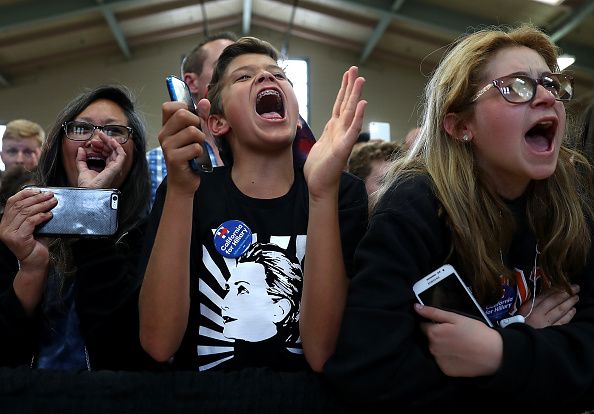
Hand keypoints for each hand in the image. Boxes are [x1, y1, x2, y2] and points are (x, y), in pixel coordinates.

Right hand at [0, 188, 54, 269]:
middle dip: (37, 198)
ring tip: (53, 202)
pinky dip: (41, 216)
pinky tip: (50, 215)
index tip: (38, 190)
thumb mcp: (33, 227)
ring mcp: (9, 233)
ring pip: (26, 212)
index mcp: (5, 222)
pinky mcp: (18, 238)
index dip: (25, 194)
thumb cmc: (36, 244)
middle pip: (20, 205)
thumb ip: (32, 214)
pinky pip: (31, 222)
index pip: (12, 202)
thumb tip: (44, 198)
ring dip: (42, 205)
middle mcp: (4, 227)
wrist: (35, 263)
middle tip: (50, 195)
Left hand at [76, 134, 126, 187]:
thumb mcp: (82, 169)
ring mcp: (115, 168)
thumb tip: (80, 149)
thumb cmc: (87, 186)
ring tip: (101, 136)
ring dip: (109, 141)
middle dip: (104, 142)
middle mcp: (112, 168)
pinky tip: (110, 140)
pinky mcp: (117, 167)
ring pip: (117, 151)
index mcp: (106, 169)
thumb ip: (81, 160)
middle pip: (112, 151)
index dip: (100, 146)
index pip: (106, 154)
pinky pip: (121, 154)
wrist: (89, 192)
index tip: (93, 142)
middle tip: (97, 135)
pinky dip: (117, 146)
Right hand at [158, 100, 209, 196]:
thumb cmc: (189, 157)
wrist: (184, 182)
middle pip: (182, 114)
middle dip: (197, 123)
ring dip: (201, 140)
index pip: (169, 106)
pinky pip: (195, 147)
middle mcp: (163, 135)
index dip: (184, 108)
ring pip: (192, 131)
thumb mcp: (194, 135)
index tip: (192, 119)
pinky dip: (200, 152)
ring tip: (197, 148)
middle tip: (198, 136)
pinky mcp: (174, 158)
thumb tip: (205, 101)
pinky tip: (195, 158)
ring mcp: (167, 146)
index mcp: (166, 127)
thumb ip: (199, 117)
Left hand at [304, 66, 365, 199]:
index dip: (343, 89)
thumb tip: (330, 124)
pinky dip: (357, 117)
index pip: (339, 104)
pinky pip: (352, 131)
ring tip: (360, 80)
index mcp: (333, 129)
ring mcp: (343, 139)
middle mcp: (340, 131)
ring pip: (350, 113)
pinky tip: (362, 105)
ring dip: (356, 96)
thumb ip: (326, 132)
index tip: (348, 74)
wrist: (320, 186)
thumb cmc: (319, 168)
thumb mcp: (320, 144)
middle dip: (350, 86)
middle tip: (354, 69)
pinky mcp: (343, 148)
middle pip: (346, 104)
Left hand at [415, 303, 502, 376]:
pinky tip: (458, 355)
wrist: (493, 354)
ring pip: (434, 350)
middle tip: (453, 334)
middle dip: (436, 335)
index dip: (432, 323)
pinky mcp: (445, 371)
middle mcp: (432, 348)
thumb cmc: (475, 331)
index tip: (443, 324)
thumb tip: (415, 307)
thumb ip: (433, 312)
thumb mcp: (456, 317)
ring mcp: (438, 361)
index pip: (423, 325)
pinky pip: (441, 362)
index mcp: (433, 333)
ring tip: (457, 345)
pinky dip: (447, 358)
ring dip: (441, 347)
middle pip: (428, 339)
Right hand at [521, 285, 578, 327]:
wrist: (518, 338)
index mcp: (528, 307)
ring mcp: (544, 323)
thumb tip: (549, 294)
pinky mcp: (550, 331)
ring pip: (560, 310)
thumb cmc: (519, 323)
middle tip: (575, 287)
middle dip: (566, 293)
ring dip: (569, 302)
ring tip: (576, 297)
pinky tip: (573, 310)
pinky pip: (562, 322)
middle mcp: (537, 313)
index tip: (564, 284)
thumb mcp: (522, 311)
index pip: (544, 295)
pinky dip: (569, 315)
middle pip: (554, 300)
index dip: (556, 288)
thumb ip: (533, 303)